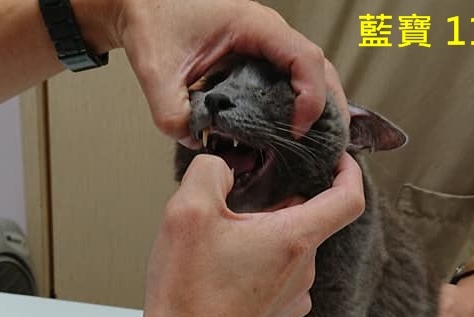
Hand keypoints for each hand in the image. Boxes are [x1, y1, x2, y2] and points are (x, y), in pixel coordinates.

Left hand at [105, 0, 346, 141]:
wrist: (143, 5)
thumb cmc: (154, 21)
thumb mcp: (157, 72)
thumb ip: (174, 114)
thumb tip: (199, 144)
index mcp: (253, 25)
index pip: (304, 59)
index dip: (311, 98)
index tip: (297, 131)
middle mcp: (268, 31)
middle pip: (319, 67)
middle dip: (330, 107)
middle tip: (329, 145)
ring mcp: (267, 43)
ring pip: (311, 72)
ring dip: (320, 105)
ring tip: (320, 140)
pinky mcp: (259, 56)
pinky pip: (293, 77)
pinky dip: (302, 102)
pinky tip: (297, 127)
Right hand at [141, 153, 362, 316]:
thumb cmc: (188, 291)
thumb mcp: (188, 210)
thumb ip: (211, 171)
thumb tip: (224, 168)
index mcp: (295, 240)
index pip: (349, 198)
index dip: (349, 171)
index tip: (337, 158)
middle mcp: (305, 270)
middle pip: (307, 219)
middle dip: (277, 203)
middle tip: (236, 203)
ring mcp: (295, 297)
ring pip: (291, 247)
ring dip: (265, 235)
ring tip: (221, 243)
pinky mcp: (280, 315)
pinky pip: (281, 275)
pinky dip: (262, 263)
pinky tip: (226, 271)